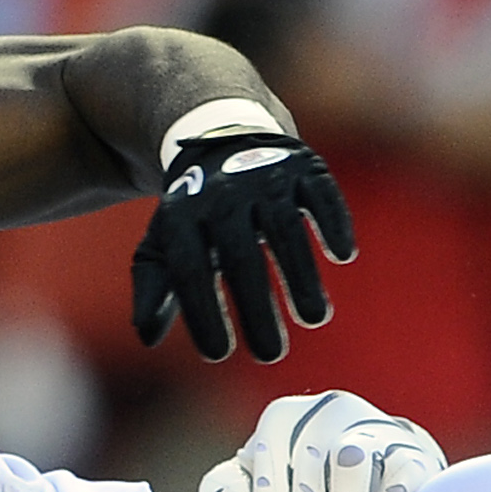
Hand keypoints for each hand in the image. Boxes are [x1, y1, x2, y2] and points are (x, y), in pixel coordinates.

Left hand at [130, 129, 355, 362]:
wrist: (221, 135)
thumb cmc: (195, 212)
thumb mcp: (164, 242)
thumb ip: (154, 288)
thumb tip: (147, 337)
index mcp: (183, 215)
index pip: (189, 269)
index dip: (202, 313)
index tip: (217, 355)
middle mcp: (224, 194)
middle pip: (241, 257)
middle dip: (257, 309)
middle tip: (270, 355)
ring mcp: (265, 177)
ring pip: (285, 229)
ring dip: (301, 276)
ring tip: (314, 320)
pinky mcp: (303, 166)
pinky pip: (321, 194)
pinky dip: (333, 222)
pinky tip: (342, 256)